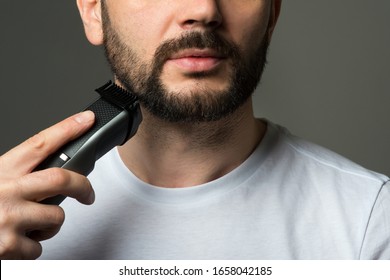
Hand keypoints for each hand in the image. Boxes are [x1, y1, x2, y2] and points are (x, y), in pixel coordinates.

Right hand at [0, 111, 94, 258]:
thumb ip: (14, 177)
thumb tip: (51, 176)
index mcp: (0, 171)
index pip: (40, 143)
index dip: (67, 129)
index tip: (86, 120)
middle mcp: (5, 190)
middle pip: (61, 178)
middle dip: (83, 185)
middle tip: (87, 193)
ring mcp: (9, 218)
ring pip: (55, 216)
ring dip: (49, 225)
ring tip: (28, 226)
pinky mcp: (9, 245)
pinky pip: (39, 246)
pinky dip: (31, 247)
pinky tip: (14, 243)